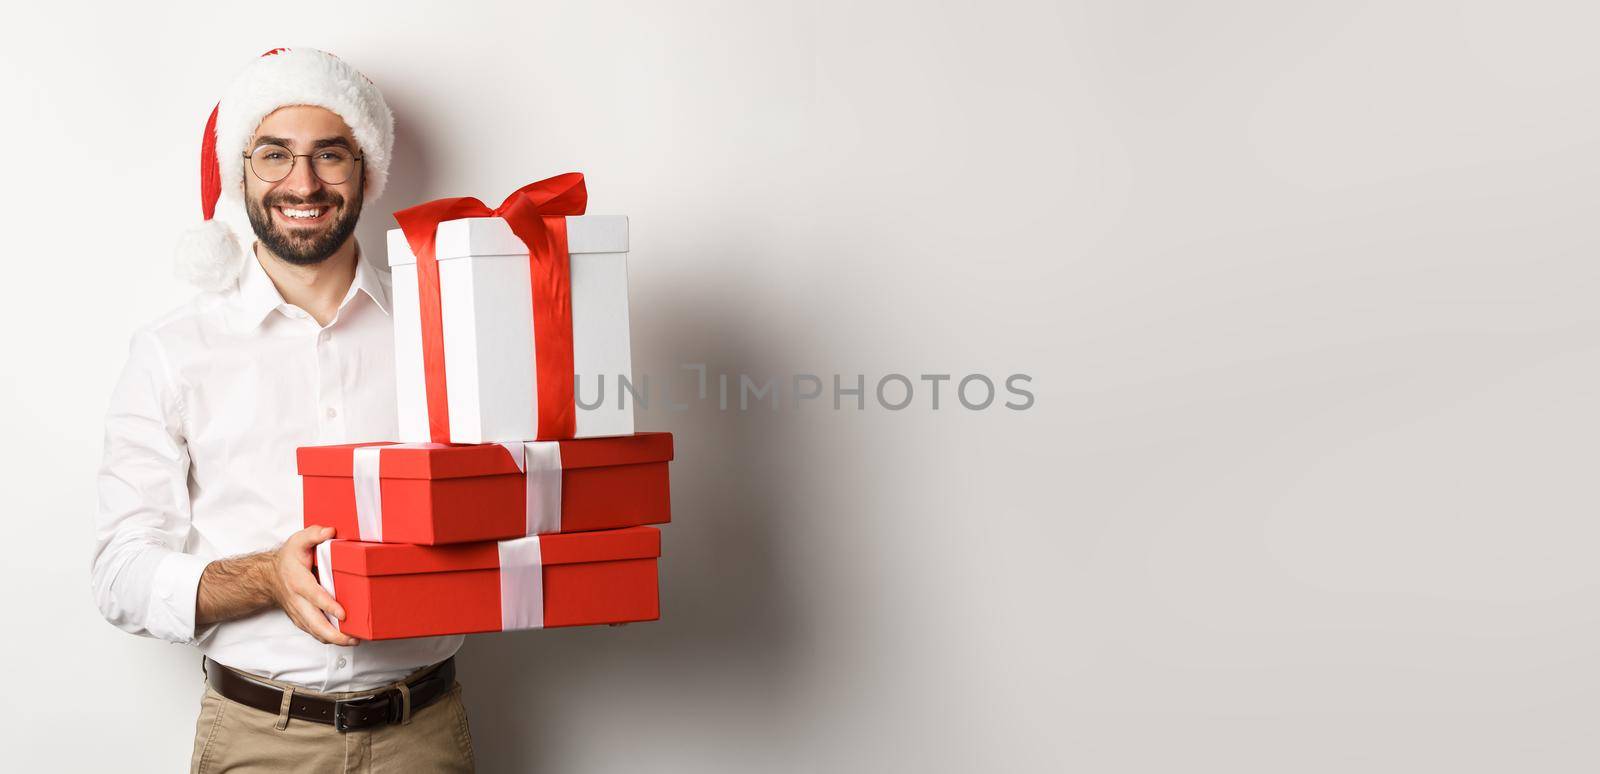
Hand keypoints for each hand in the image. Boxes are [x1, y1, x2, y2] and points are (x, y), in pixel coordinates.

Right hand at [270, 526, 358, 646]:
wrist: (269, 577)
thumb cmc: (288, 559)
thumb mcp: (298, 540)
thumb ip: (314, 534)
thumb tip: (330, 531)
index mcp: (298, 581)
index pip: (314, 596)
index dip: (328, 606)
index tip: (343, 613)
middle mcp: (297, 600)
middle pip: (314, 623)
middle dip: (333, 634)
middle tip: (353, 638)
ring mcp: (299, 612)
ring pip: (315, 631)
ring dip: (333, 639)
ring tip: (354, 641)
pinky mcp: (301, 619)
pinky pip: (314, 632)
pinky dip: (328, 638)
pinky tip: (344, 638)